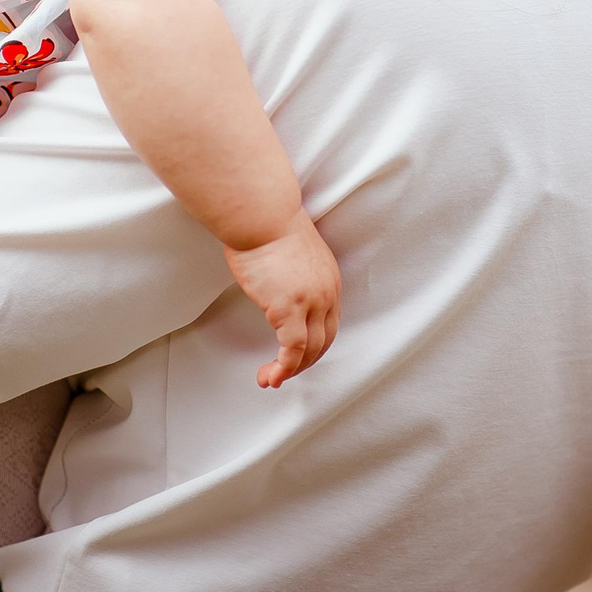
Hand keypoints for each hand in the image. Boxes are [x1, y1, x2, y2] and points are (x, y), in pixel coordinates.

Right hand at [223, 222, 340, 388]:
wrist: (262, 213)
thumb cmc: (266, 224)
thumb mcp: (290, 253)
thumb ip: (291, 274)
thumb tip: (275, 284)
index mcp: (329, 279)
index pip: (329, 322)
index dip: (314, 343)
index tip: (296, 354)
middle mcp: (326, 292)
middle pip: (324, 340)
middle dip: (304, 362)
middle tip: (283, 372)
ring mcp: (310, 302)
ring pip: (309, 350)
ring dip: (290, 370)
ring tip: (270, 378)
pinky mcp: (289, 308)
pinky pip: (292, 350)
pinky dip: (283, 367)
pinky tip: (270, 375)